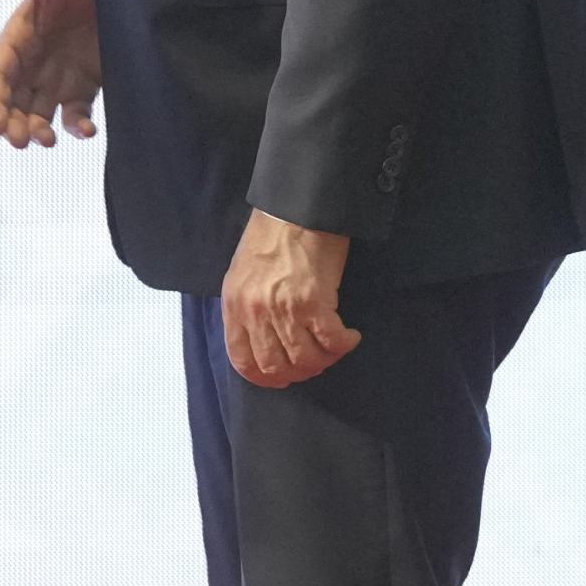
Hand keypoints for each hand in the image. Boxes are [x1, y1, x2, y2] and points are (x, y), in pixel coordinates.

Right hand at [0, 0, 102, 146]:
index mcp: (22, 34)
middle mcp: (37, 59)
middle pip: (14, 100)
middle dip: (11, 123)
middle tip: (18, 141)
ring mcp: (62, 74)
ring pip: (40, 112)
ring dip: (38, 130)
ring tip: (46, 141)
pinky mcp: (89, 84)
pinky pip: (77, 113)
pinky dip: (78, 127)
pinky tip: (88, 132)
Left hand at [221, 208, 358, 388]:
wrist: (299, 206)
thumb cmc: (273, 233)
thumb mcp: (244, 272)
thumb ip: (249, 306)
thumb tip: (266, 334)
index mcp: (234, 305)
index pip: (243, 361)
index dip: (265, 378)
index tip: (283, 378)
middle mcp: (255, 313)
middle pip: (276, 366)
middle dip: (299, 372)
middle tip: (316, 363)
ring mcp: (283, 310)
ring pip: (305, 359)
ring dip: (324, 360)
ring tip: (335, 348)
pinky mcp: (313, 302)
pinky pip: (331, 341)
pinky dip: (343, 345)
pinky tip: (350, 336)